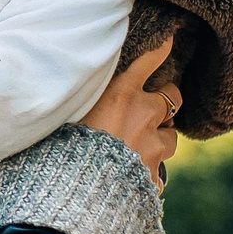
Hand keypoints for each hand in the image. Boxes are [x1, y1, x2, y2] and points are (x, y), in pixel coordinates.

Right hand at [79, 38, 177, 183]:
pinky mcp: (152, 178)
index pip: (150, 59)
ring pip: (171, 137)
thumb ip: (83, 98)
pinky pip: (157, 174)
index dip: (162, 48)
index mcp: (121, 94)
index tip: (169, 40)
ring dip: (160, 139)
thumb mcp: (67, 111)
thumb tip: (76, 86)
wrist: (72, 192)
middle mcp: (143, 116)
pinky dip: (147, 174)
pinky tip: (131, 178)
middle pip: (173, 98)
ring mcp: (153, 148)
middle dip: (165, 103)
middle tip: (152, 108)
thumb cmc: (59, 146)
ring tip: (141, 147)